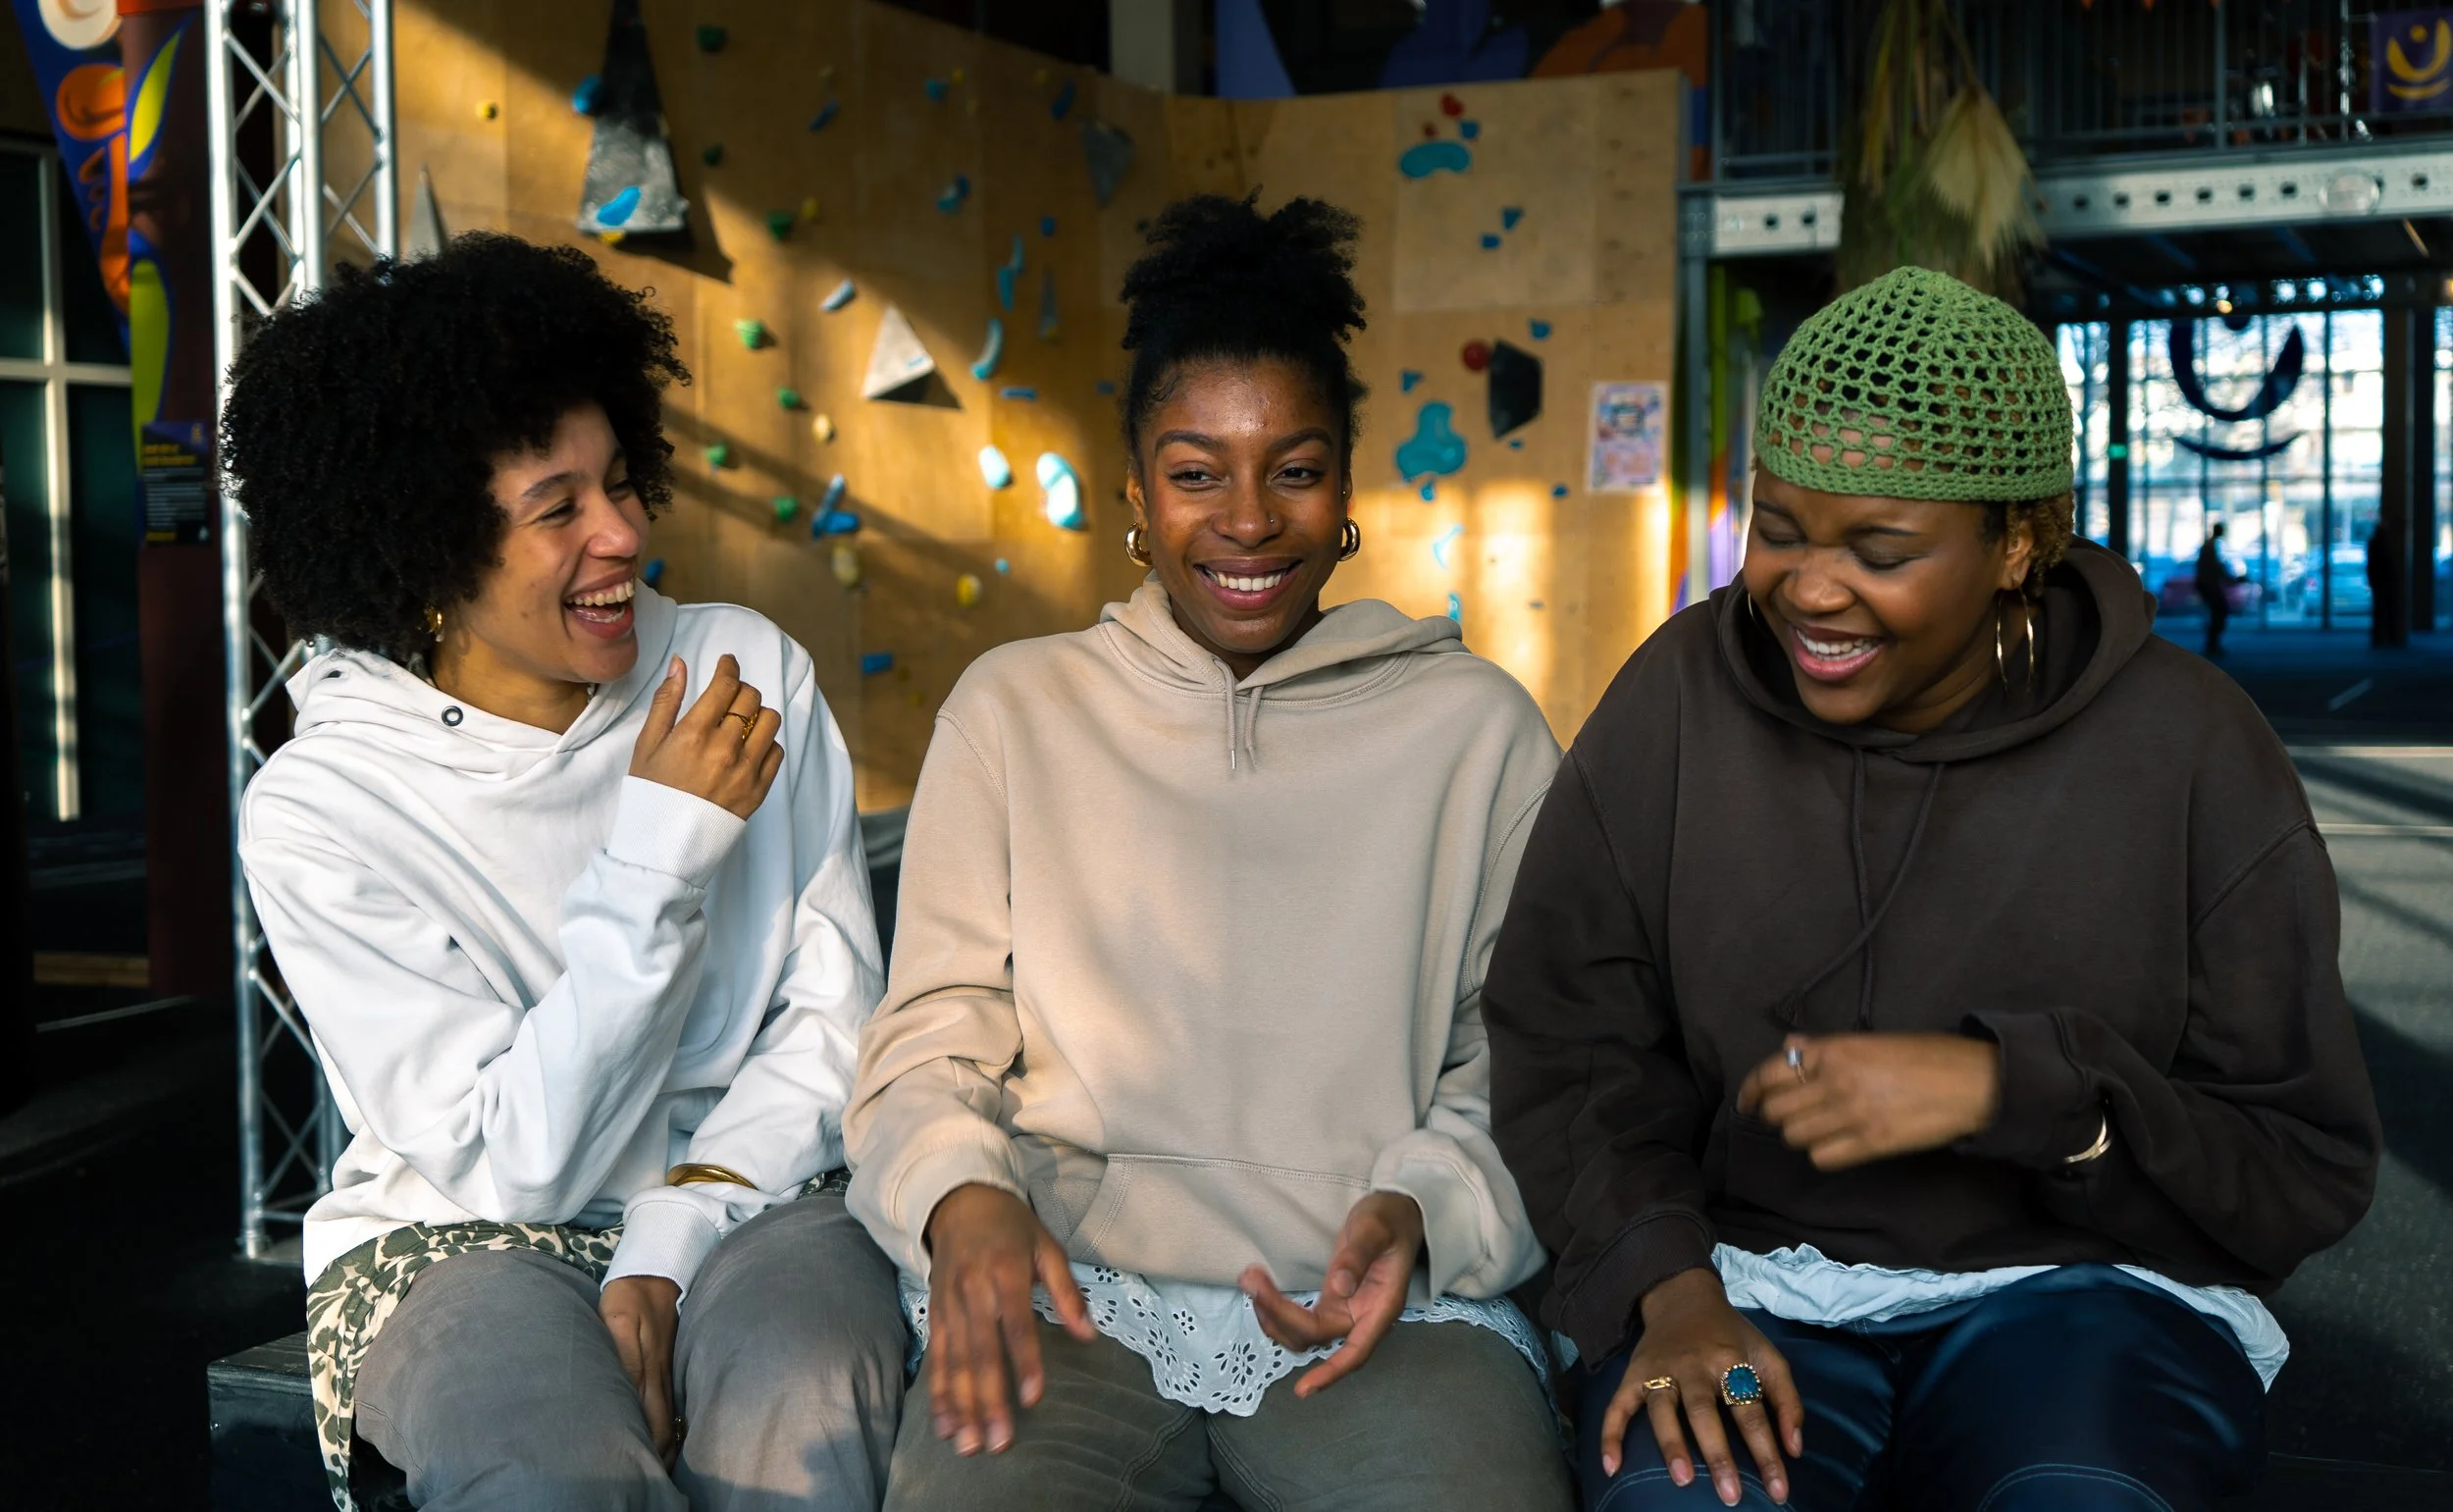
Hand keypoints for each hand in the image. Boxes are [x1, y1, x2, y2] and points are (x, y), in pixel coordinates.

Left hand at [599, 1275, 683, 1466]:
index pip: (653, 1422)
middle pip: (665, 1425)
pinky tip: (667, 1431)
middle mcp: (662, 1375)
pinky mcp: (670, 1360)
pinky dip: (671, 1421)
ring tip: (661, 1465)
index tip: (646, 1471)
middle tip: (654, 1477)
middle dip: (661, 1454)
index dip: (652, 1449)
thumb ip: (624, 1357)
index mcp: (649, 1370)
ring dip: (668, 1441)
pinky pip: (673, 1398)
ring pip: (671, 1414)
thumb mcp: (617, 1320)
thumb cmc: (629, 1296)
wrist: (656, 1270)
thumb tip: (627, 1392)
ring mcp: (669, 1367)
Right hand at [629, 654, 783, 819]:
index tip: (727, 664)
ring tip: (741, 722)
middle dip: (741, 690)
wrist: (666, 842)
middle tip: (730, 696)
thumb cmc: (653, 791)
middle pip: (751, 698)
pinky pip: (776, 752)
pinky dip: (765, 743)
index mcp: (694, 734)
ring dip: (757, 714)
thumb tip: (680, 663)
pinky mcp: (759, 789)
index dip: (729, 667)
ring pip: (770, 721)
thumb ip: (666, 701)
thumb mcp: (648, 744)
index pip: (726, 684)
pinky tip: (748, 748)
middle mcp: (724, 748)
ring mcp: (745, 770)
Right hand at [922, 1183, 1093, 1455]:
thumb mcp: (1047, 1247)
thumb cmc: (1011, 1227)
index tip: (1032, 1398)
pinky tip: (944, 1424)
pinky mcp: (934, 1313)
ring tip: (969, 1444)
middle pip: (981, 1353)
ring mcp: (949, 1304)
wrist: (958, 1200)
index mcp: (1005, 1272)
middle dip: (988, 1400)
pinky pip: (936, 1358)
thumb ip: (1068, 1292)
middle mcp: (973, 1291)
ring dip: (961, 1407)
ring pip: (954, 1363)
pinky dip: (937, 1393)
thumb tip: (1089, 1335)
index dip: (1024, 1362)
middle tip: (998, 1442)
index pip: (1016, 1324)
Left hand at [1241, 1191, 1422, 1397]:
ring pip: (1304, 1333)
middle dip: (1279, 1315)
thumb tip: (1339, 1287)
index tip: (1303, 1390)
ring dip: (1273, 1315)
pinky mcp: (1333, 1301)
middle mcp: (1363, 1316)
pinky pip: (1302, 1319)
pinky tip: (1262, 1291)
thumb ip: (1357, 1256)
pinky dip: (1278, 1309)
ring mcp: (1346, 1310)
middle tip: (1251, 1279)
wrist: (1398, 1211)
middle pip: (1316, 1336)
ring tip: (1251, 1281)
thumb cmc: (1392, 1219)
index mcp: (1381, 1307)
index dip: (1330, 1372)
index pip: (1355, 1351)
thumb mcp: (1375, 1229)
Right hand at [1601, 1268, 1803, 1505]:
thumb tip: (1795, 1450)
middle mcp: (1693, 1365)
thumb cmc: (1731, 1336)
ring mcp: (1659, 1370)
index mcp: (1730, 1360)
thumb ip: (1788, 1400)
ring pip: (1662, 1409)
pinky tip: (1612, 1467)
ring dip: (1671, 1444)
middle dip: (1717, 1454)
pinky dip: (1611, 1435)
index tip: (1778, 1491)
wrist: (1683, 1296)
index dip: (1767, 1453)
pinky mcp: (1632, 1374)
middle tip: (1730, 1495)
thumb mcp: (1768, 1356)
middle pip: (1704, 1412)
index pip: (1751, 1412)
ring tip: (1682, 1480)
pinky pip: (1618, 1406)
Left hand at [1737, 1032, 2001, 1170]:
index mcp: (1834, 1050)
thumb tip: (1791, 1048)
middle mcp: (1836, 1080)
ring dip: (1801, 1135)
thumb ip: (1827, 1047)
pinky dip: (1823, 1154)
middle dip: (1776, 1115)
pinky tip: (1837, 1145)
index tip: (1747, 1102)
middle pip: (1777, 1110)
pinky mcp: (1872, 1143)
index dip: (1751, 1091)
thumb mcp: (1871, 1040)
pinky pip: (1823, 1157)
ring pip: (1795, 1136)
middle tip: (1787, 1117)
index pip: (1771, 1073)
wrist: (1973, 1082)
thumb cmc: (1926, 1056)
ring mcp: (1852, 1113)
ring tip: (1819, 1129)